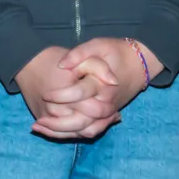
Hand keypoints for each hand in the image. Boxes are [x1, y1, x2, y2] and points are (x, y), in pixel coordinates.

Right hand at [16, 47, 117, 140]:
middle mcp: (58, 109)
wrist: (27, 62)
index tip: (116, 111)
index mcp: (71, 93)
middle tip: (112, 118)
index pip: (96, 111)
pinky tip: (84, 127)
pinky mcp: (41, 118)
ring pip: (73, 133)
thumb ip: (100, 68)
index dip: (108, 113)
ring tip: (101, 123)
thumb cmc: (55, 58)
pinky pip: (59, 134)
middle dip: (100, 124)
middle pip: (85, 126)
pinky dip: (73, 133)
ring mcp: (48, 116)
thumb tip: (114, 82)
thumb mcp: (81, 57)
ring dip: (88, 130)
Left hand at [43, 38, 165, 136]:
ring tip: (39, 127)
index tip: (45, 94)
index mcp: (103, 85)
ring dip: (63, 132)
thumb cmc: (117, 51)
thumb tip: (62, 65)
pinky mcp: (107, 116)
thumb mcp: (99, 45)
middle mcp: (107, 102)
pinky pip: (91, 131)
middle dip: (58, 123)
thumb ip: (80, 53)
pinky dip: (73, 134)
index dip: (60, 95)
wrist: (140, 63)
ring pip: (86, 131)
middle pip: (82, 120)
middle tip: (38, 119)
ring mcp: (109, 112)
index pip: (79, 94)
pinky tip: (53, 130)